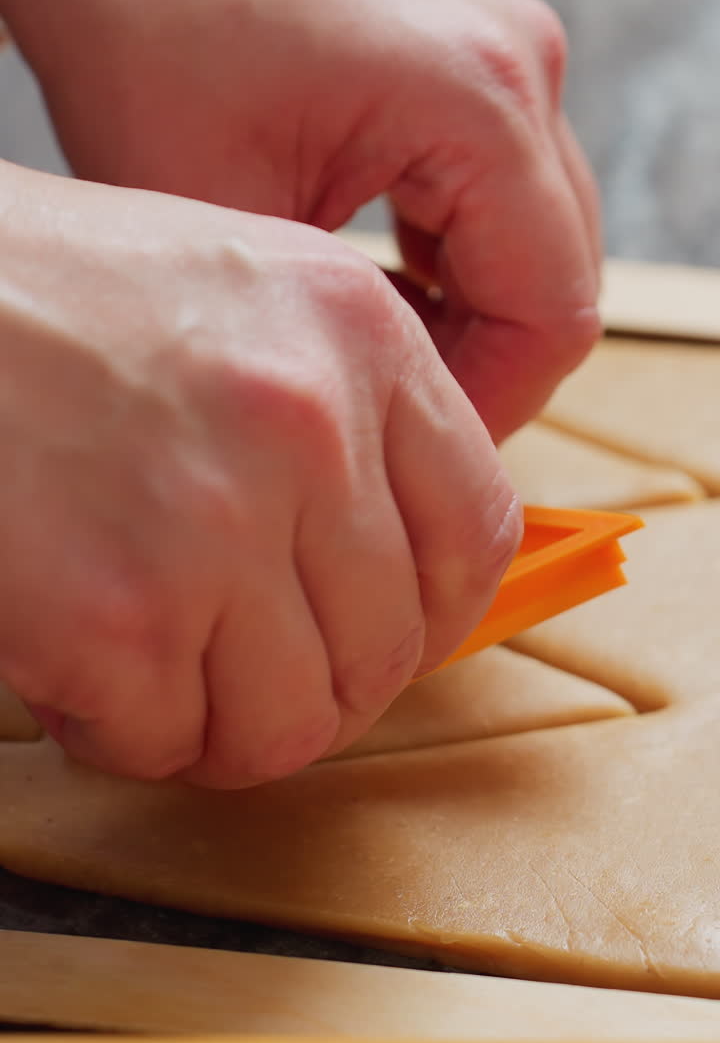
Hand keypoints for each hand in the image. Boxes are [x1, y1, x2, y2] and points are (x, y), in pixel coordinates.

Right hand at [0, 164, 519, 786]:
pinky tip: (78, 668)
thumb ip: (337, 420)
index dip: (430, 615)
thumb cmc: (39, 303)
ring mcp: (216, 521)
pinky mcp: (118, 614)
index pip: (474, 532)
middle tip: (237, 676)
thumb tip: (384, 566)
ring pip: (287, 723)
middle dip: (311, 690)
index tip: (377, 638)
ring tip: (150, 674)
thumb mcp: (235, 300)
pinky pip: (167, 742)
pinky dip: (124, 732)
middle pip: (383, 650)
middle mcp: (308, 425)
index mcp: (356, 332)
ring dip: (218, 724)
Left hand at [1, 0, 601, 441]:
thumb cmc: (151, 46)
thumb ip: (347, 348)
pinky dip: (454, 266)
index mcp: (478, 102)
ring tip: (373, 354)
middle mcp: (518, 67)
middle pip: (559, 282)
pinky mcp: (473, 69)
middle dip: (482, 365)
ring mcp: (505, 59)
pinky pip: (500, 203)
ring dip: (468, 318)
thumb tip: (413, 438)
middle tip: (388, 414)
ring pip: (535, 249)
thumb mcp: (237, 232)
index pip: (554, 313)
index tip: (415, 444)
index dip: (494, 403)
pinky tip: (381, 295)